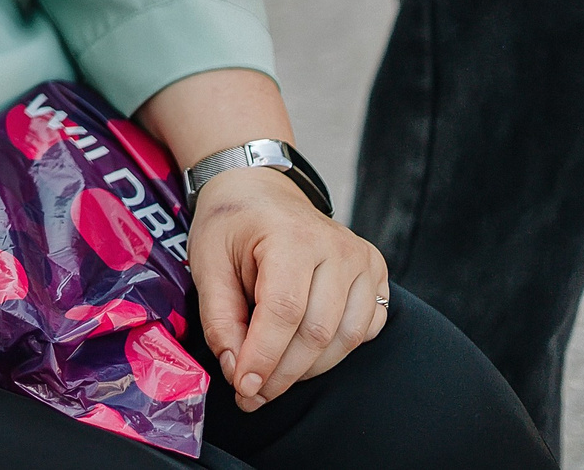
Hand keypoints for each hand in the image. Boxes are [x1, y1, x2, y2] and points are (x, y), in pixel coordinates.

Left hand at [189, 166, 389, 411]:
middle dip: (283, 372)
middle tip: (253, 394)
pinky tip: (304, 353)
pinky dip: (336, 351)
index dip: (264, 357)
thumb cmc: (230, 224)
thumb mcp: (207, 262)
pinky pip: (366, 329)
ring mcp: (363, 260)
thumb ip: (220, 318)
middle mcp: (338, 247)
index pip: (285, 312)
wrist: (259, 189)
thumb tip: (237, 371)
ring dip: (308, 369)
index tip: (243, 387)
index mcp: (291, 237)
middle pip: (317, 331)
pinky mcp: (376, 273)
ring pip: (346, 338)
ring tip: (273, 379)